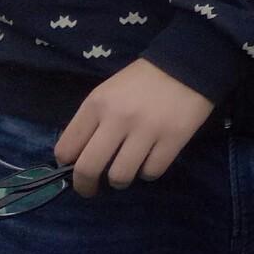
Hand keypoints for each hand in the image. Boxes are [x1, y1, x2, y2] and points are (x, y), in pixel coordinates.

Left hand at [56, 59, 215, 195]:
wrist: (187, 64)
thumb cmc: (142, 80)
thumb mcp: (108, 92)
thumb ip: (91, 121)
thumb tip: (78, 156)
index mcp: (97, 104)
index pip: (67, 148)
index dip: (66, 164)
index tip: (74, 167)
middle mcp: (118, 118)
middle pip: (88, 168)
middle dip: (85, 186)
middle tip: (90, 190)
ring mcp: (147, 130)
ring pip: (120, 176)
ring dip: (119, 181)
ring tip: (125, 173)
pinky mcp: (173, 138)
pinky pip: (151, 171)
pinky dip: (148, 172)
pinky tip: (150, 161)